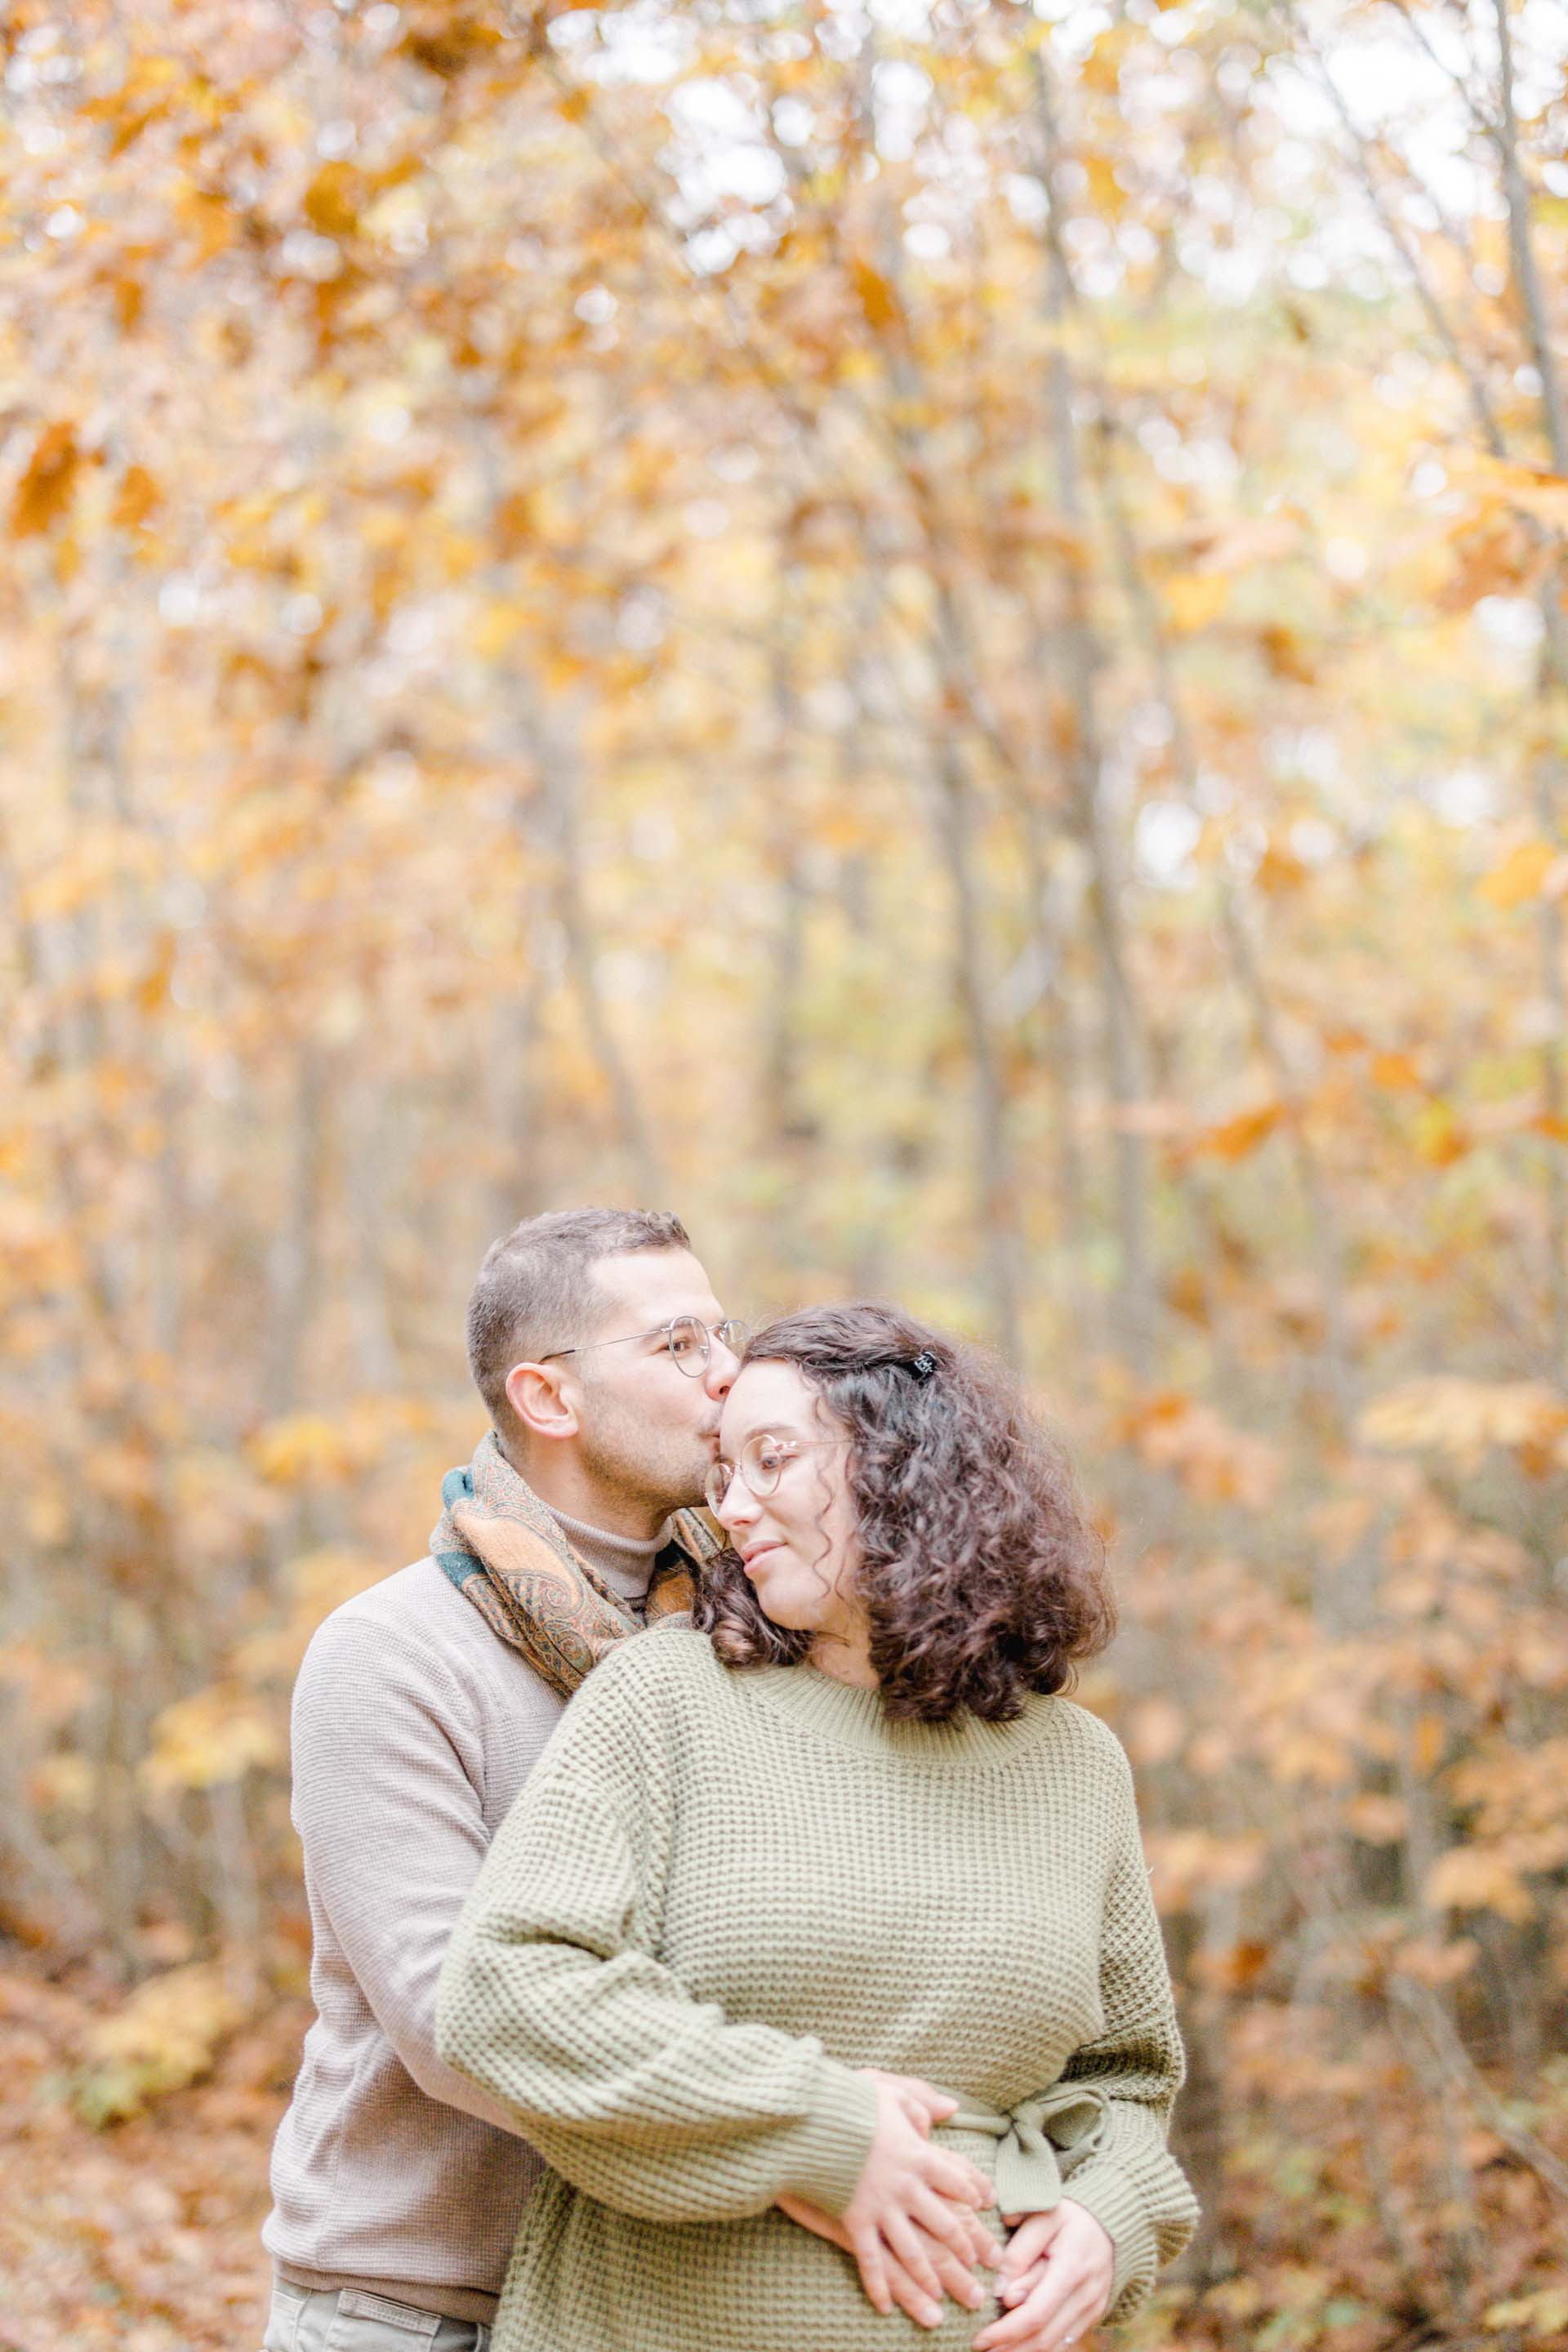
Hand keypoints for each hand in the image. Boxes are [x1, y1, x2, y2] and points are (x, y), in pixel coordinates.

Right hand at [822, 2070, 1000, 2326]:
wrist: (816, 2121)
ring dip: (929, 2276)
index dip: (974, 2195)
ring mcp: (882, 2208)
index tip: (984, 2208)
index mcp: (919, 2155)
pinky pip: (871, 2261)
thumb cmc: (852, 2104)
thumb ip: (921, 2102)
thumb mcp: (891, 2093)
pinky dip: (878, 2287)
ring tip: (941, 2297)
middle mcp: (907, 2187)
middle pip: (944, 2224)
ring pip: (914, 2251)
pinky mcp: (855, 2221)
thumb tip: (950, 2108)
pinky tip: (885, 2307)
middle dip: (963, 2248)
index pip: (957, 2181)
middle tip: (976, 2268)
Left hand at [972, 2199, 1113, 2351]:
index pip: (1036, 2313)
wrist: (1107, 2221)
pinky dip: (1041, 2347)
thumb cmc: (1065, 2216)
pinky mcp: (1093, 2314)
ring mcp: (1092, 2308)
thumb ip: (1019, 2253)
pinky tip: (1018, 2346)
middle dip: (1010, 2348)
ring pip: (1055, 2344)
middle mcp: (1086, 2294)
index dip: (1006, 2331)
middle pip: (1045, 2336)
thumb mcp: (1041, 2218)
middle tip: (980, 2348)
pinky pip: (1065, 2340)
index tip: (980, 2338)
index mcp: (1072, 2267)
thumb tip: (1001, 2293)